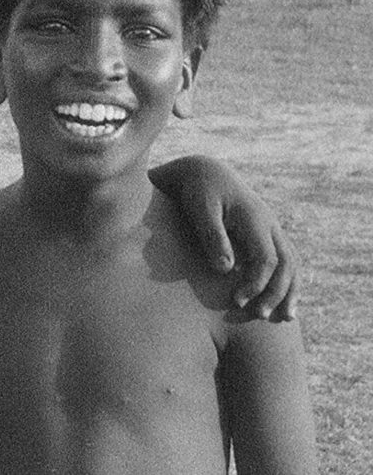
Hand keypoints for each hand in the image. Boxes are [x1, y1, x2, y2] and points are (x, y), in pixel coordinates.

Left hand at [150, 156, 298, 321]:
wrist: (204, 172)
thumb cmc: (198, 192)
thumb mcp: (200, 209)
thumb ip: (213, 237)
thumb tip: (226, 270)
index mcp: (254, 219)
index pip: (266, 259)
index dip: (255, 283)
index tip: (237, 301)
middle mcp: (269, 224)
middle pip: (286, 263)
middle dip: (277, 292)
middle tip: (259, 315)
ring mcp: (271, 227)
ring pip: (292, 262)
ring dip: (290, 290)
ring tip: (285, 318)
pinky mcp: (266, 233)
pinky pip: (285, 259)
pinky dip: (287, 280)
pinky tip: (281, 300)